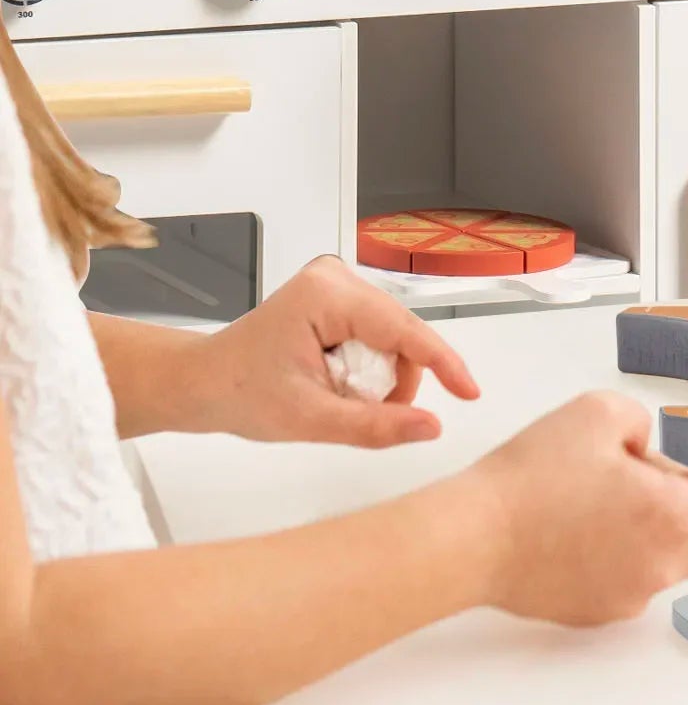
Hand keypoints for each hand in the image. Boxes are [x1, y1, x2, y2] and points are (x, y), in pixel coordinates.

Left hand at [193, 255, 479, 448]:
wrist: (200, 383)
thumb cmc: (241, 395)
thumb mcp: (309, 419)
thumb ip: (374, 424)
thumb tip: (433, 427)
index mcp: (327, 296)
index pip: (402, 330)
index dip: (442, 363)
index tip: (470, 392)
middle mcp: (337, 277)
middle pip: (400, 333)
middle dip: (394, 379)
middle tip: (360, 411)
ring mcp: (336, 282)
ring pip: (392, 335)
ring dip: (382, 374)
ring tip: (342, 398)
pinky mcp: (335, 295)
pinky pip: (377, 332)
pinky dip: (370, 365)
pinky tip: (341, 382)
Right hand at [466, 392, 687, 624]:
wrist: (469, 538)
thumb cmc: (532, 477)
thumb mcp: (600, 412)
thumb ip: (644, 423)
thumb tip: (646, 449)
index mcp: (675, 521)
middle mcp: (661, 569)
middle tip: (638, 478)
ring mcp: (627, 598)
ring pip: (668, 560)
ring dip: (652, 529)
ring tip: (595, 498)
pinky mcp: (594, 613)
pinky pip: (629, 579)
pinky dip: (618, 553)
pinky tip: (573, 527)